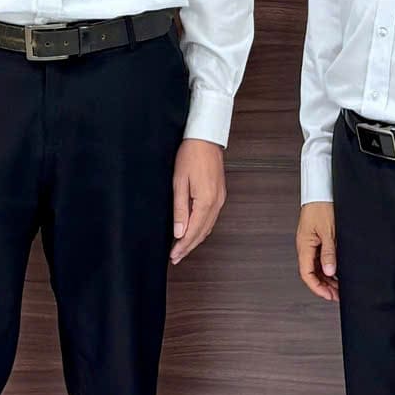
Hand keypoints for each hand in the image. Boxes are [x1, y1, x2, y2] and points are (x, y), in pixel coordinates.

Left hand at [171, 138, 225, 263]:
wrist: (205, 138)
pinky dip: (202, 228)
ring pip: (208, 227)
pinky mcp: (220, 194)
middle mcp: (217, 203)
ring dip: (196, 239)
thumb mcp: (179, 182)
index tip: (174, 255)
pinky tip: (194, 231)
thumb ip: (180, 209)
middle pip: (202, 233)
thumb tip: (179, 231)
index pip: (193, 232)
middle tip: (176, 256)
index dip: (182, 246)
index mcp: (206, 201)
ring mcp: (220, 199)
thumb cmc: (191, 155)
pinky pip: (212, 218)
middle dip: (189, 246)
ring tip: (183, 248)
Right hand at [297, 200, 338, 300]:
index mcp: (304, 245)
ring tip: (339, 286)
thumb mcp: (329, 231)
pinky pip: (320, 258)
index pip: (307, 274)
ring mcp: (310, 242)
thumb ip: (329, 253)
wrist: (321, 190)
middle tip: (338, 295)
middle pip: (312, 273)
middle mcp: (305, 246)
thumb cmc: (322, 206)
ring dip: (327, 277)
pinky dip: (328, 267)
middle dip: (324, 286)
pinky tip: (337, 272)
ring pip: (316, 267)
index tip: (328, 296)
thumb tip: (329, 272)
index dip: (317, 287)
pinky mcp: (316, 238)